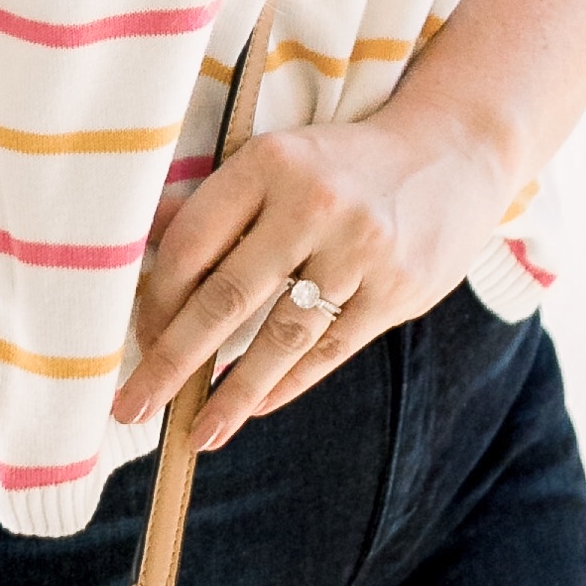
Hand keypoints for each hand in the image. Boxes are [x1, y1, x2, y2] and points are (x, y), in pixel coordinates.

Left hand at [109, 86, 517, 449]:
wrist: (452, 151)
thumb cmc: (342, 162)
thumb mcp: (277, 160)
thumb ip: (215, 203)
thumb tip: (142, 247)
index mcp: (270, 163)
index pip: (193, 243)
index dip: (156, 300)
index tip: (137, 340)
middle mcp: (314, 204)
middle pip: (227, 299)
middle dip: (173, 363)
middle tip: (133, 408)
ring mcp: (361, 250)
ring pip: (280, 337)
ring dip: (232, 394)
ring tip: (197, 435)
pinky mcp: (398, 289)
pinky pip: (329, 349)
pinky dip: (288, 383)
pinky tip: (255, 406)